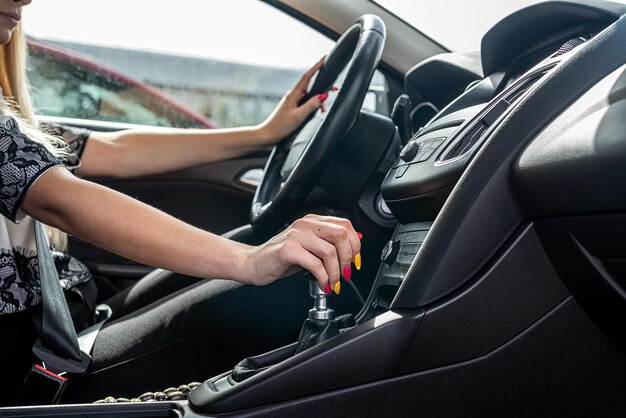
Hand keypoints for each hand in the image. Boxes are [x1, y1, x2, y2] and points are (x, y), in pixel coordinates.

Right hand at [243, 214, 360, 292]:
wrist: (254, 263)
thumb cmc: (282, 257)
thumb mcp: (310, 247)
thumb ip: (330, 243)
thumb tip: (356, 243)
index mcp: (313, 221)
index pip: (345, 225)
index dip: (356, 245)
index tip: (356, 262)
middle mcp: (305, 224)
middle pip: (340, 235)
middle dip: (348, 258)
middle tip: (345, 274)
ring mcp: (296, 235)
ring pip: (329, 252)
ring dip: (336, 273)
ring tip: (333, 283)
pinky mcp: (288, 250)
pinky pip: (315, 264)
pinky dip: (324, 278)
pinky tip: (323, 284)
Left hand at [256, 58, 327, 145]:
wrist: (267, 135)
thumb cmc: (280, 126)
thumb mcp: (299, 116)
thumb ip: (312, 105)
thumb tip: (323, 96)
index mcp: (293, 95)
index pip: (307, 77)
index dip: (316, 68)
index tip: (323, 59)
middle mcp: (293, 96)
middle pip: (311, 87)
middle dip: (323, 88)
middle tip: (334, 89)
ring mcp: (292, 103)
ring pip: (309, 97)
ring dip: (318, 102)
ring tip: (323, 111)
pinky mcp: (292, 109)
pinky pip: (306, 104)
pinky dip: (313, 107)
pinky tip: (315, 114)